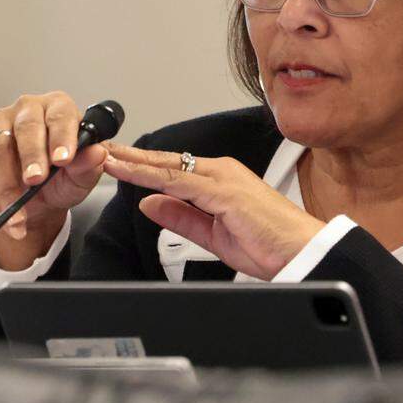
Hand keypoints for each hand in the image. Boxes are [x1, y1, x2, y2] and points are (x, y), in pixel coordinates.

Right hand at [0, 91, 106, 269]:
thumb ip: (89, 166)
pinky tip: (5, 209)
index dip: (62, 137)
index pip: (61, 116)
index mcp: (59, 107)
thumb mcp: (81, 178)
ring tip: (19, 213)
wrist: (35, 198)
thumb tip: (98, 153)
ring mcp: (0, 120)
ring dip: (8, 184)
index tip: (63, 161)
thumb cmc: (63, 179)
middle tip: (35, 182)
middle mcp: (28, 107)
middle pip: (27, 127)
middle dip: (31, 157)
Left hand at [102, 144, 324, 279]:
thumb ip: (181, 217)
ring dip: (134, 162)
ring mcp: (223, 179)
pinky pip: (179, 181)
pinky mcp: (224, 192)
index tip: (115, 162)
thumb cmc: (270, 245)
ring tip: (105, 156)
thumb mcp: (214, 234)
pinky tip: (129, 174)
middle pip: (166, 161)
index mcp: (221, 180)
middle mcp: (221, 172)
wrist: (302, 254)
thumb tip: (149, 203)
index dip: (141, 165)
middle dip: (131, 156)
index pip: (173, 169)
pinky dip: (149, 176)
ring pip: (168, 166)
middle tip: (100, 149)